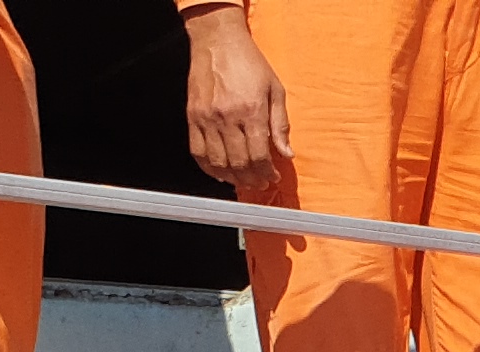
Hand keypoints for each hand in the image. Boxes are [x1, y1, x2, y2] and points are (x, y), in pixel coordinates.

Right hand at [181, 6, 291, 188]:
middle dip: (252, 178)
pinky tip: (220, 172)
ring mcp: (207, 119)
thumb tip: (287, 153)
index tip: (272, 176)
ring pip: (218, 162)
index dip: (268, 172)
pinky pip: (198, 152)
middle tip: (259, 182)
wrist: (217, 41)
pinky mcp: (193, 117)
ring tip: (242, 180)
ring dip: (232, 177)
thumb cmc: (248, 62)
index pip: (260, 155)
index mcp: (252, 111)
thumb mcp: (275, 89)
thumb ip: (281, 124)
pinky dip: (209, 168)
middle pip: (240, 163)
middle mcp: (228, 117)